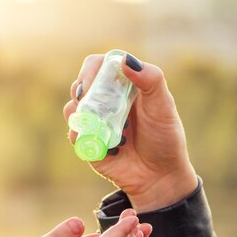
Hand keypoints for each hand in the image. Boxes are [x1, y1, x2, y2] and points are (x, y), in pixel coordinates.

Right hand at [63, 53, 197, 211]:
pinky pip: (73, 133)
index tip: (93, 83)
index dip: (91, 70)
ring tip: (101, 126)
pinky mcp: (87, 142)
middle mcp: (106, 101)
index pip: (98, 66)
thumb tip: (124, 59)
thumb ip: (150, 80)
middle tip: (92, 103)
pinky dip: (82, 135)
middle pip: (80, 85)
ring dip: (81, 115)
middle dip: (82, 92)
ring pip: (71, 108)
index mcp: (123, 86)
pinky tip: (104, 145)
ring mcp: (94, 122)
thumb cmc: (165, 139)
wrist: (159, 177)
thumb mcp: (163, 106)